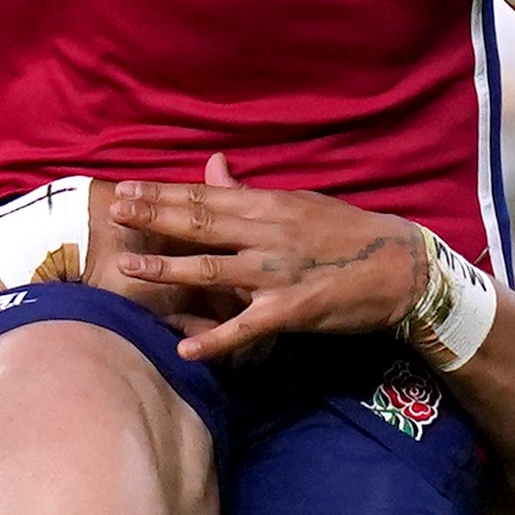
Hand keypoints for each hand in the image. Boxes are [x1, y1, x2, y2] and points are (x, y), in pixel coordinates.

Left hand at [104, 153, 427, 360]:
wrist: (400, 268)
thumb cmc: (345, 233)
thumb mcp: (297, 202)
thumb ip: (249, 192)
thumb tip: (211, 166)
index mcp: (269, 206)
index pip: (205, 196)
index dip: (163, 194)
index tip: (126, 190)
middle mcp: (268, 235)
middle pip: (201, 224)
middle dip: (155, 218)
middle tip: (114, 213)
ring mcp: (277, 274)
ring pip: (214, 271)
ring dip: (170, 270)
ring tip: (130, 268)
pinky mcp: (291, 311)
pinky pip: (246, 327)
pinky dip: (216, 340)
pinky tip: (185, 348)